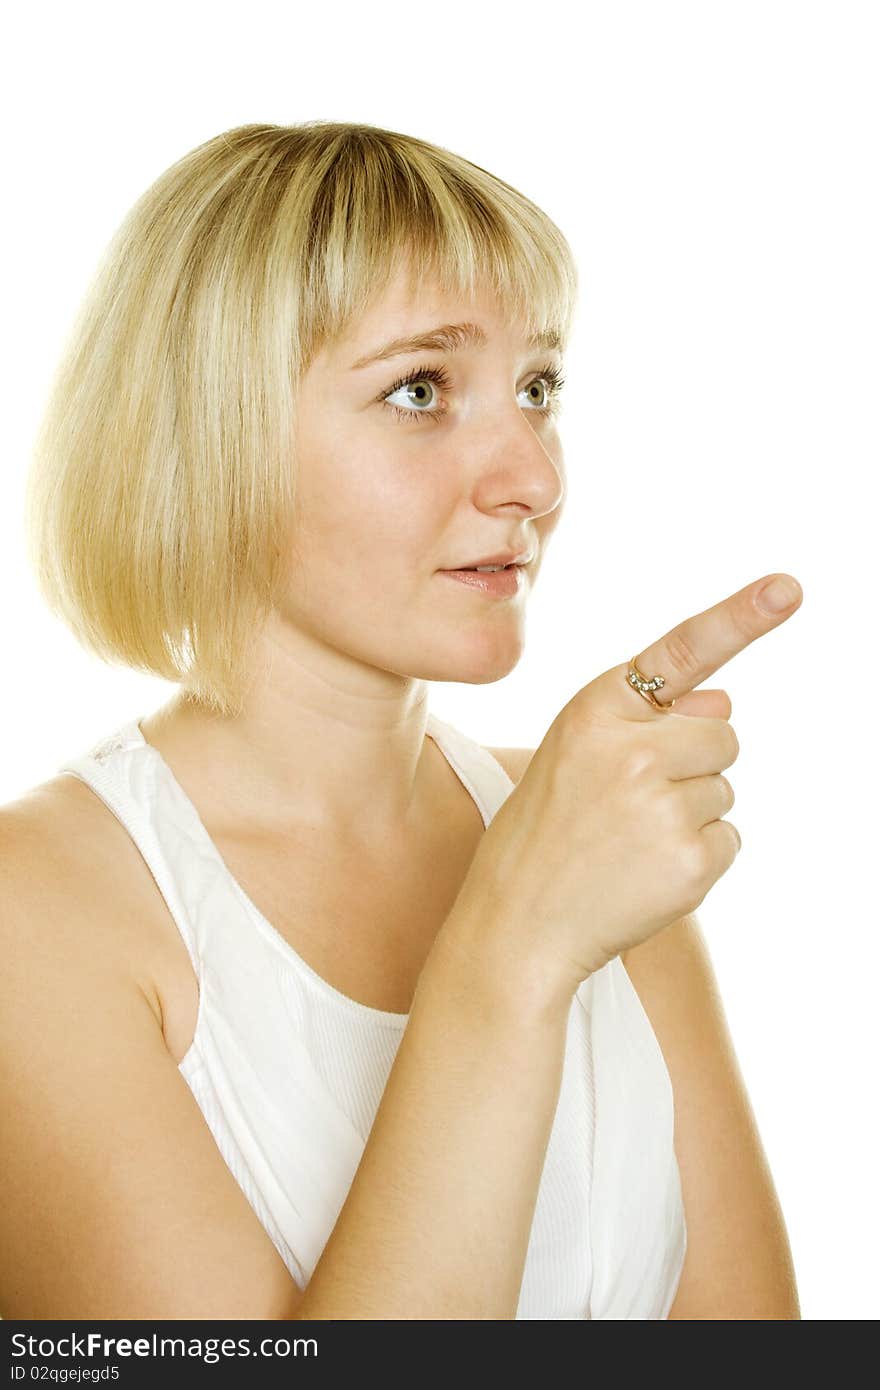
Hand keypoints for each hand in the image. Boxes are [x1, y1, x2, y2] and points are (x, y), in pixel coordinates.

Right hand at [451, 572, 803, 996]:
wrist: (518, 925)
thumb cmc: (545, 832)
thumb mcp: (574, 756)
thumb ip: (645, 722)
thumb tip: (724, 703)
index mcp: (596, 709)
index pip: (681, 651)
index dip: (742, 615)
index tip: (789, 588)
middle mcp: (633, 749)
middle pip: (723, 735)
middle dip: (696, 765)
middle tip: (632, 805)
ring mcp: (663, 806)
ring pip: (724, 790)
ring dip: (691, 815)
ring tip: (627, 843)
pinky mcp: (690, 859)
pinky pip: (728, 840)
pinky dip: (698, 858)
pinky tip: (645, 873)